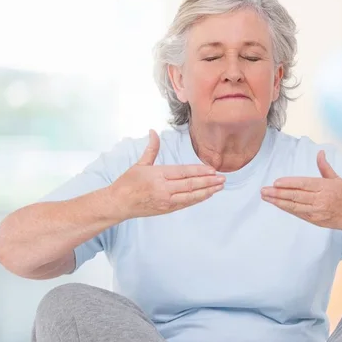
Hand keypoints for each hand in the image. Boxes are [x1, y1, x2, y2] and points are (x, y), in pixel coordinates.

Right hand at [109, 130, 224, 220]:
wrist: (118, 204)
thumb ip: (151, 148)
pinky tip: (207, 195)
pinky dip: (198, 199)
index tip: (212, 170)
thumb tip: (153, 131)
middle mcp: (164, 189)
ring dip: (207, 191)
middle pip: (191, 185)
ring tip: (219, 187)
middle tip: (222, 178)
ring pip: (191, 196)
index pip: (184, 172)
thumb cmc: (127, 183)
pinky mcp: (167, 209)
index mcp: (158, 175)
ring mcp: (166, 201)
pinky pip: (186, 203)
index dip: (200, 171)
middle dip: (209, 182)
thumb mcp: (140, 164)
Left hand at [260, 150, 341, 231]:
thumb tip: (320, 152)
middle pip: (296, 196)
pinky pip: (298, 213)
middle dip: (278, 193)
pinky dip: (286, 208)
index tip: (276, 182)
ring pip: (294, 206)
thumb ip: (325, 167)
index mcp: (326, 187)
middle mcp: (321, 200)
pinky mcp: (315, 220)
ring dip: (278, 202)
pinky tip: (277, 204)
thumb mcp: (338, 179)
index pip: (304, 184)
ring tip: (266, 197)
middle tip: (264, 190)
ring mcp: (317, 212)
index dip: (289, 183)